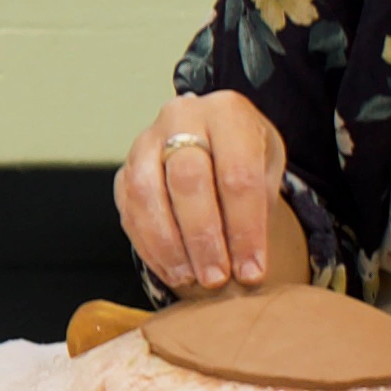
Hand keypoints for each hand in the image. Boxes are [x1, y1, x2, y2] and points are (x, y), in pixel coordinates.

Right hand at [115, 90, 300, 296]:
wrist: (211, 134)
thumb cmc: (244, 154)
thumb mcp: (267, 167)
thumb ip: (258, 208)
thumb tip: (247, 267)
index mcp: (227, 112)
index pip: (237, 175)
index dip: (245, 228)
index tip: (252, 270)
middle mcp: (181, 117)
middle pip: (188, 181)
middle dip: (203, 238)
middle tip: (217, 277)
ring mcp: (146, 140)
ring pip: (148, 194)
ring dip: (169, 244)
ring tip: (189, 278)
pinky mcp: (124, 167)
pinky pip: (128, 208)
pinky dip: (148, 245)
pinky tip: (169, 269)